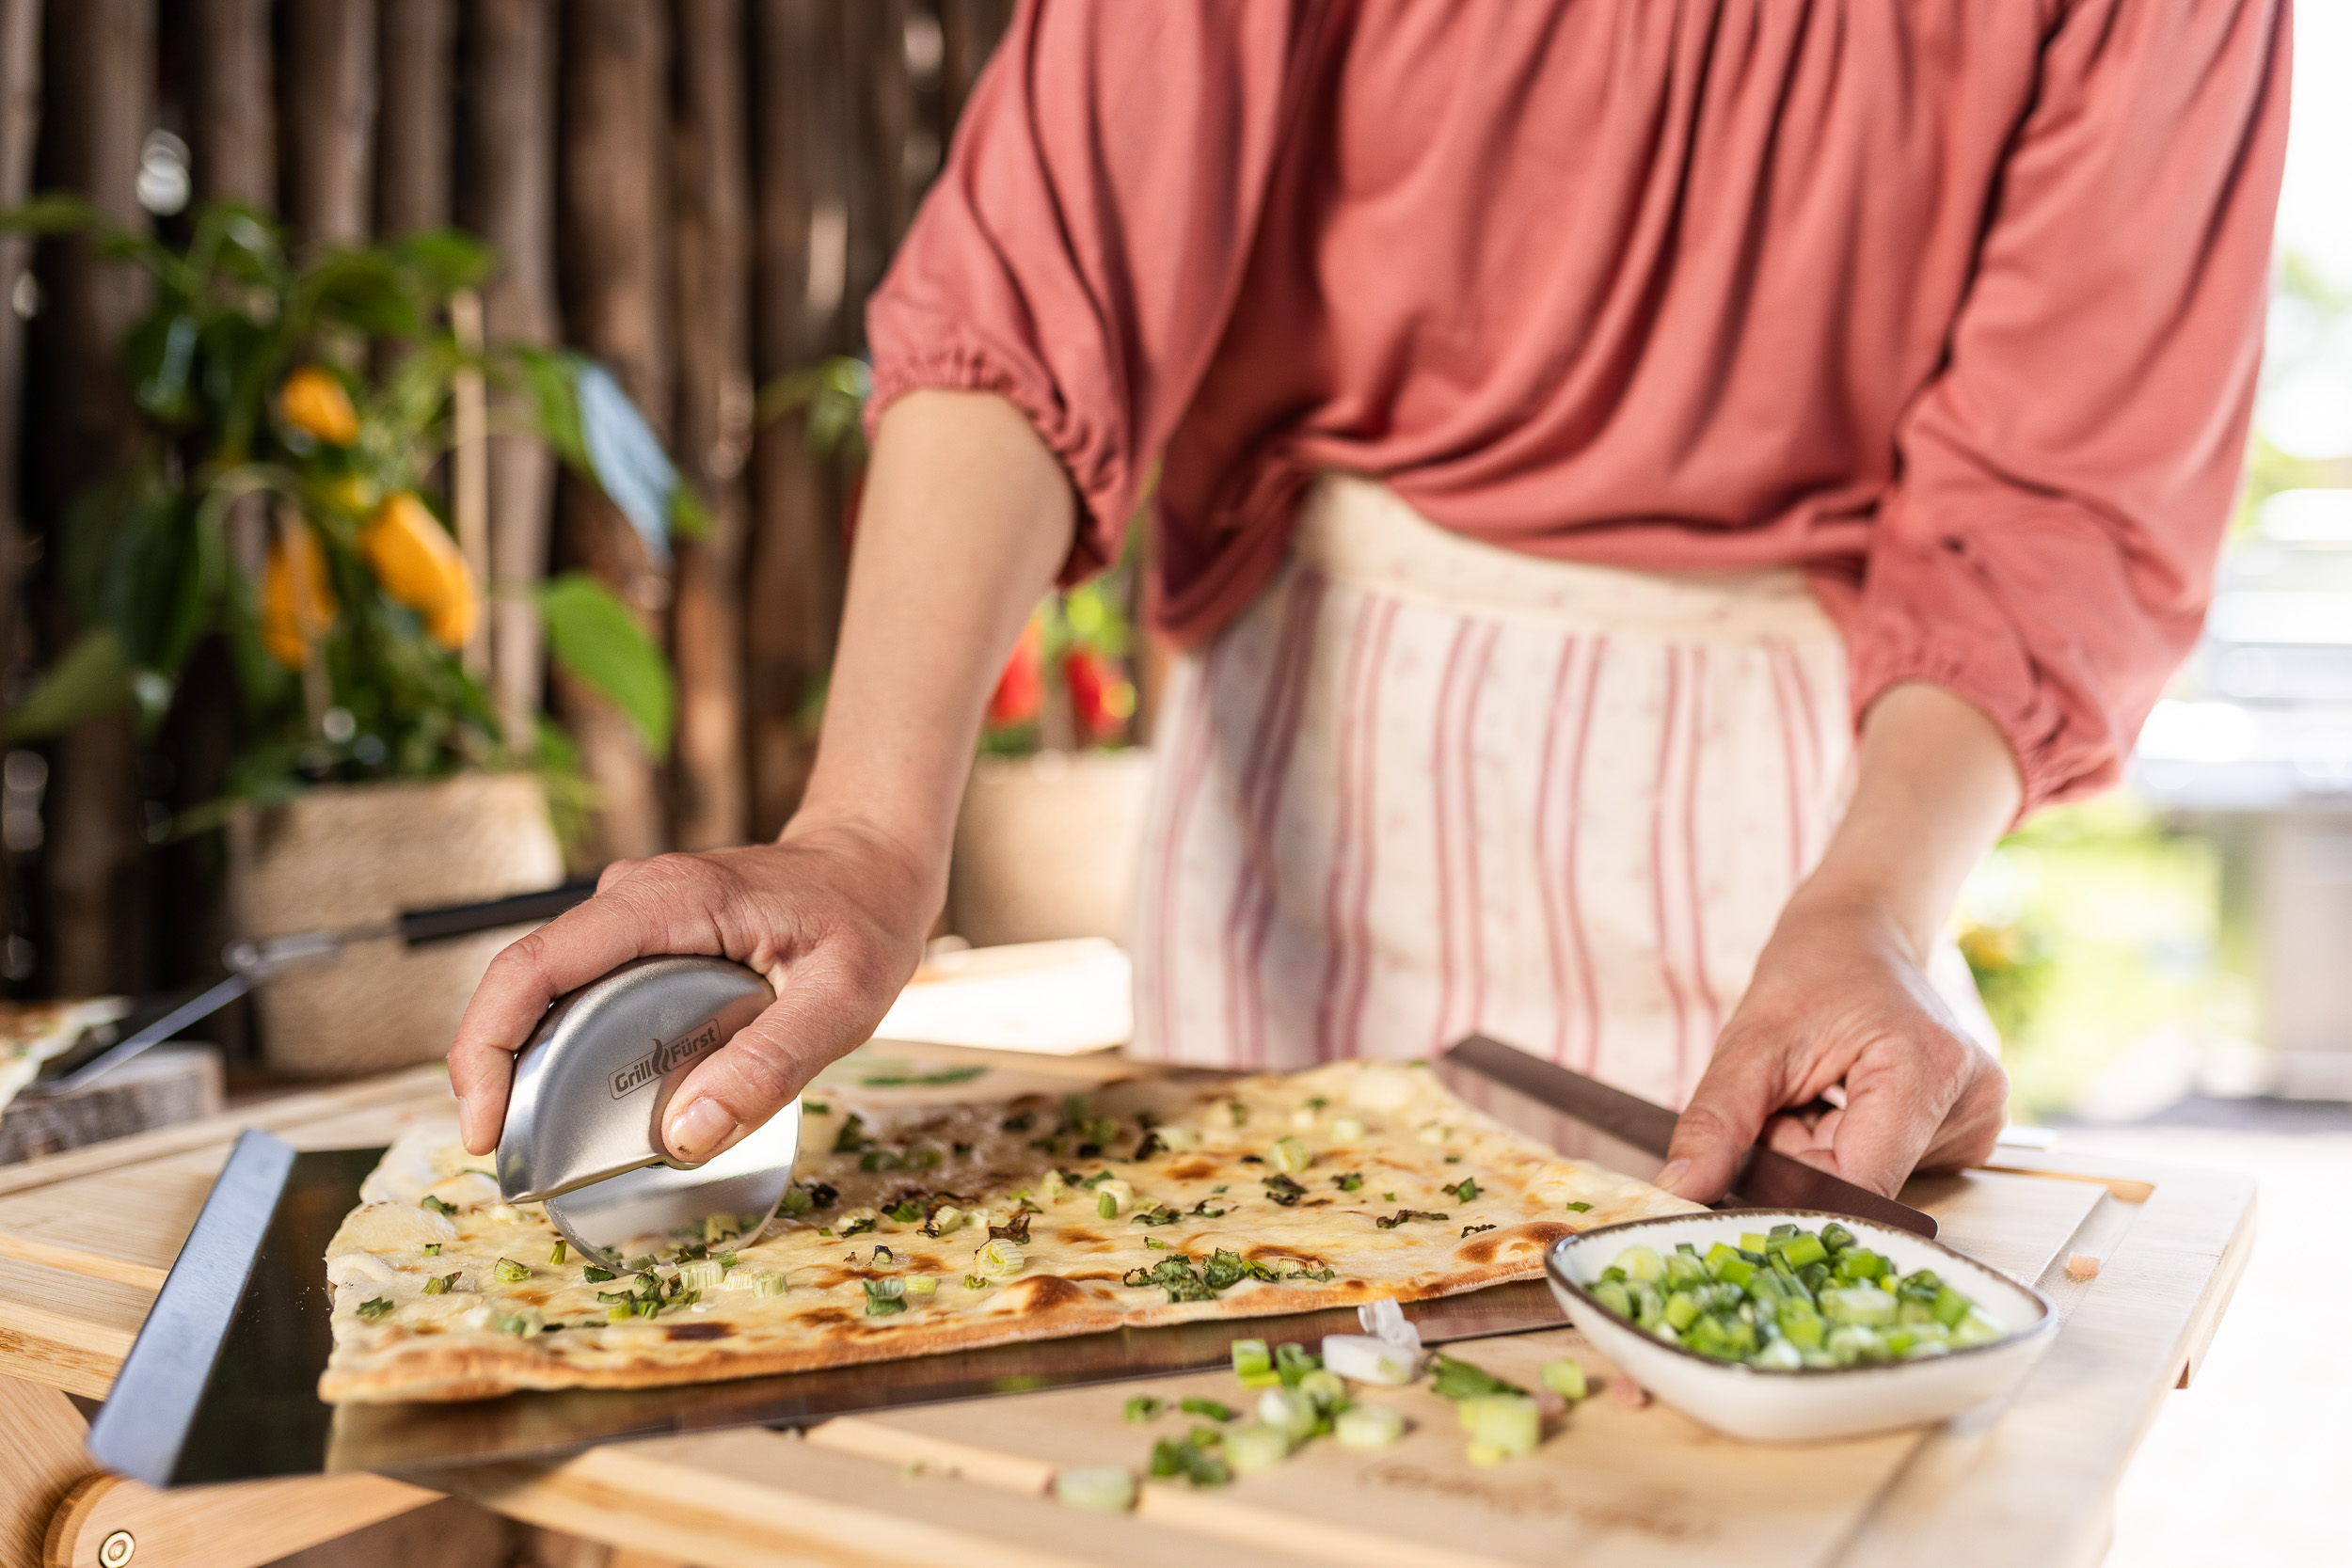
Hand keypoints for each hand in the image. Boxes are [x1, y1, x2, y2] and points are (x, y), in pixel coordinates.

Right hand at [446, 822, 934, 1160]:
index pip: (534, 965)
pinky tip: (581, 1099)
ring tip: (538, 1138)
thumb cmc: (865, 919)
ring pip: (547, 989)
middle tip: (507, 1155)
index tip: (484, 1127)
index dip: (487, 1047)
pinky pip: (581, 990)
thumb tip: (683, 1138)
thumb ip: (770, 1067)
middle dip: (494, 1069)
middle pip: (523, 981)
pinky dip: (564, 1045)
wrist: (875, 859)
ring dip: (525, 1060)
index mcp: (667, 901)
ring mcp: (632, 912)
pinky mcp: (641, 934)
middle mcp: (633, 896)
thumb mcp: (841, 1001)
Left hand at [1658, 890, 2009, 1201]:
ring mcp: (1978, 1120)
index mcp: (1929, 1069)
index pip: (1859, 1183)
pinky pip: (1887, 1169)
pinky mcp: (1968, 1133)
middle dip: (1803, 1158)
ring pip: (1870, 1182)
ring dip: (1820, 1151)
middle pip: (1862, 1184)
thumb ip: (1716, 1122)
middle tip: (1787, 1099)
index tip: (1747, 1165)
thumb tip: (1681, 1190)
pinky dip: (1847, 1147)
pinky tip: (1842, 1102)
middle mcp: (1972, 1102)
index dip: (1793, 1190)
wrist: (1859, 936)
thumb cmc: (1813, 972)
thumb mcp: (1749, 1042)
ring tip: (1817, 1091)